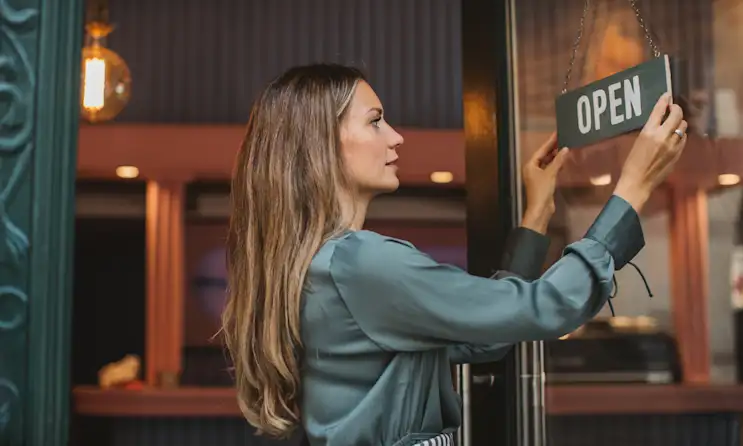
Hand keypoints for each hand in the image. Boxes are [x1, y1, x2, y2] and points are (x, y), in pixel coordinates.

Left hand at [521, 132, 569, 233]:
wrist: (540, 209)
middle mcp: (532, 169)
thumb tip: (565, 149)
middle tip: (563, 138)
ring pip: (547, 162)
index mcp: (530, 165)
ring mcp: (538, 176)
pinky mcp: (544, 182)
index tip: (557, 133)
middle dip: (553, 148)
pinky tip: (563, 161)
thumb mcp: (550, 174)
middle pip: (543, 155)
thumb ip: (558, 161)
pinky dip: (556, 165)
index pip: (541, 150)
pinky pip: (550, 169)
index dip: (549, 142)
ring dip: (555, 156)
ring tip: (565, 147)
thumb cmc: (542, 190)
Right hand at [614, 93, 687, 211]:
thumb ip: (649, 130)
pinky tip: (675, 137)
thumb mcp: (637, 143)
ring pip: (683, 126)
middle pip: (677, 115)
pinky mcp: (677, 154)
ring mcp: (672, 146)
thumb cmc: (631, 163)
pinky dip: (681, 135)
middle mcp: (662, 137)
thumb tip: (658, 119)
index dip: (664, 100)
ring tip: (674, 123)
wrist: (638, 182)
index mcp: (648, 133)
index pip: (659, 110)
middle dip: (675, 109)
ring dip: (679, 122)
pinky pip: (684, 138)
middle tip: (672, 109)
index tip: (667, 95)